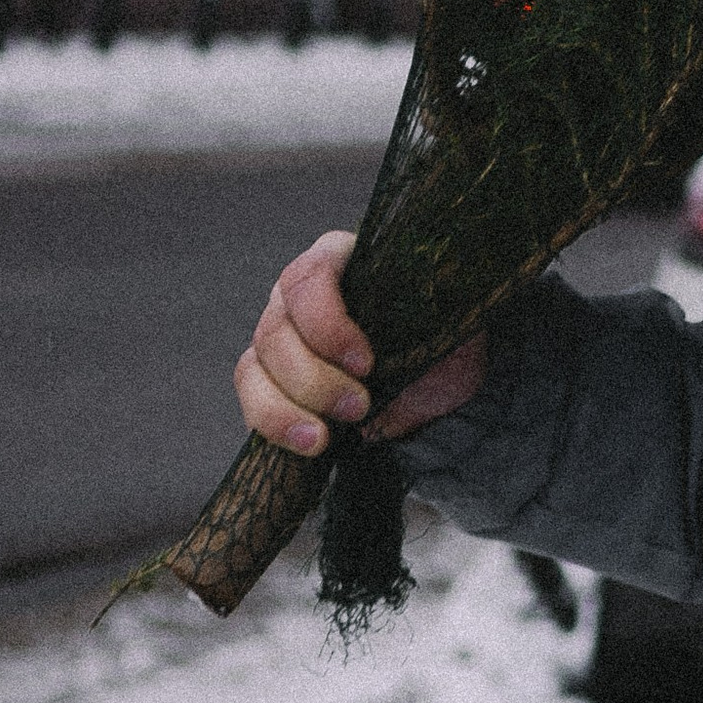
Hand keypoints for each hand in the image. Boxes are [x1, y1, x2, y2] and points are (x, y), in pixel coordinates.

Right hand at [234, 227, 486, 458]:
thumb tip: (419, 310)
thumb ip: (432, 307)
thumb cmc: (439, 335)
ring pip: (255, 366)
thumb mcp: (450, 317)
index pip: (309, 278)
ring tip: (325, 438)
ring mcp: (276, 334)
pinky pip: (253, 397)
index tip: (366, 363)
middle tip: (359, 408)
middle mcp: (296, 293)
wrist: (436, 378)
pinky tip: (309, 443)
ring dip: (287, 407)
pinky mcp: (267, 378)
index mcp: (339, 259)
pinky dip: (274, 423)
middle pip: (275, 329)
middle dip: (314, 378)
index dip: (328, 324)